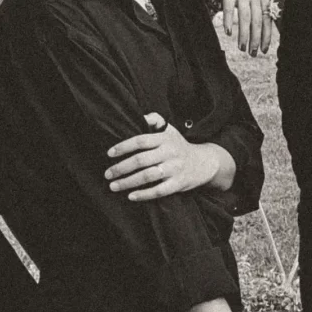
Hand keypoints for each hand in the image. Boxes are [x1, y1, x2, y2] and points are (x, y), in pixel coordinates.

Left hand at [106, 113, 226, 199]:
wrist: (205, 163)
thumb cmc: (179, 146)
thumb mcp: (170, 129)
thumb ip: (155, 120)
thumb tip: (139, 115)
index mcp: (164, 138)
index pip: (140, 141)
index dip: (123, 147)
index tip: (109, 154)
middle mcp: (170, 152)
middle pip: (141, 160)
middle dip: (121, 168)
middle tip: (107, 174)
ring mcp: (175, 168)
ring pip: (148, 176)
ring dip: (128, 182)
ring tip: (113, 186)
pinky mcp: (178, 183)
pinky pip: (159, 191)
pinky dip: (144, 194)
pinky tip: (131, 196)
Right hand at [205, 0, 272, 55]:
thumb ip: (257, 6)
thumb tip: (260, 28)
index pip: (267, 20)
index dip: (267, 37)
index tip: (265, 51)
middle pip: (257, 22)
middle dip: (256, 40)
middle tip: (253, 54)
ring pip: (245, 18)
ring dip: (243, 35)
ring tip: (241, 48)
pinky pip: (229, 10)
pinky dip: (228, 22)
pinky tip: (228, 33)